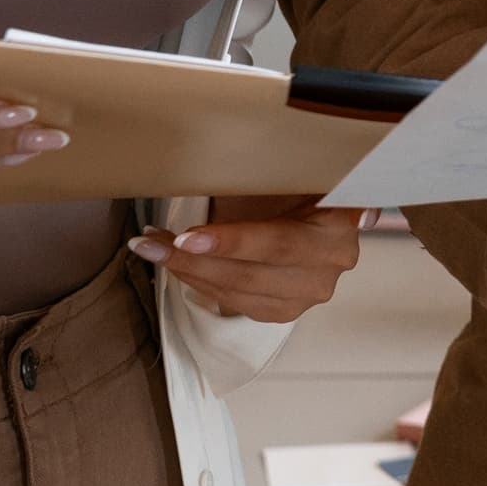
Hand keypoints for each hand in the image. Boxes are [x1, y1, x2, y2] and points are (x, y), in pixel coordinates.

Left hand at [131, 195, 366, 323]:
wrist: (323, 214)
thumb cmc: (300, 187)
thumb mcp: (289, 175)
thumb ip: (263, 182)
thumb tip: (202, 178)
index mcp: (337, 229)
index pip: (278, 243)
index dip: (231, 243)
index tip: (185, 239)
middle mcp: (327, 270)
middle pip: (250, 275)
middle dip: (192, 261)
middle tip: (150, 243)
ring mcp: (307, 296)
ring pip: (237, 293)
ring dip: (188, 272)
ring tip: (151, 248)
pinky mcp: (285, 310)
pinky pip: (234, 302)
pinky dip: (200, 282)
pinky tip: (176, 263)